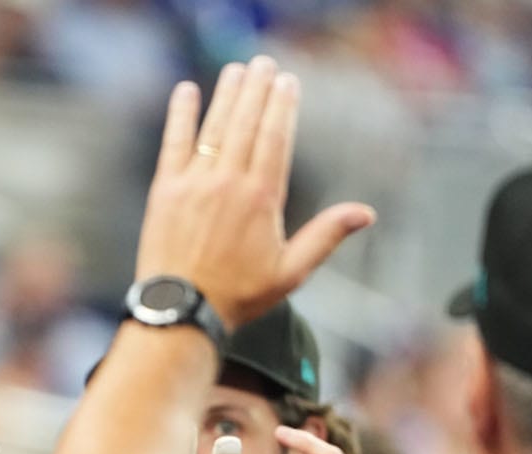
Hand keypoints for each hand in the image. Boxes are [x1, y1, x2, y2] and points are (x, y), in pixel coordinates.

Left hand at [137, 57, 374, 329]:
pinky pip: (174, 143)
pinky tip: (186, 91)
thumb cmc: (239, 296)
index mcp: (262, 198)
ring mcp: (195, 183)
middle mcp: (229, 182)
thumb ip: (326, 235)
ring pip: (215, 127)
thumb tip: (366, 213)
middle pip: (247, 123)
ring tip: (237, 69)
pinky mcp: (166, 190)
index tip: (287, 82)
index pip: (276, 137)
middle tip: (264, 63)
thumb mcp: (292, 271)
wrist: (182, 312)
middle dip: (258, 89)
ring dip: (227, 94)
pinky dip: (181, 115)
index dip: (282, 105)